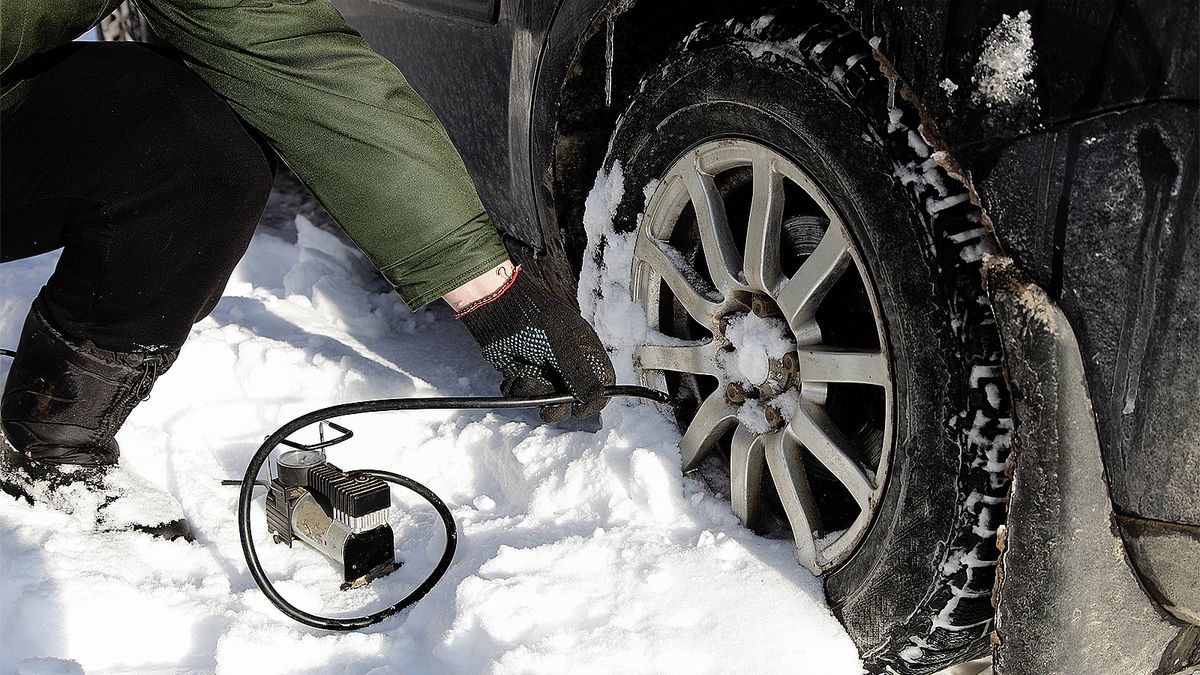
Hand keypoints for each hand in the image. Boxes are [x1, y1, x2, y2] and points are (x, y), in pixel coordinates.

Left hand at [456, 266, 614, 421]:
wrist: (496, 310)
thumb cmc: (533, 319)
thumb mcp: (562, 344)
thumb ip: (579, 372)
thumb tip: (596, 396)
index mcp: (584, 351)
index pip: (600, 382)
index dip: (593, 399)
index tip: (579, 409)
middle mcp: (566, 363)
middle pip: (572, 398)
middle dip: (558, 406)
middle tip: (547, 409)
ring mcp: (544, 369)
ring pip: (545, 398)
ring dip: (533, 393)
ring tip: (523, 378)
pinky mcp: (522, 373)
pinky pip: (522, 394)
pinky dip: (515, 389)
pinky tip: (512, 375)